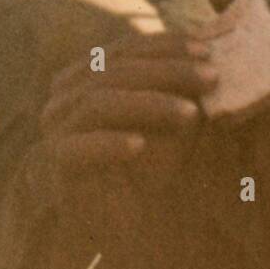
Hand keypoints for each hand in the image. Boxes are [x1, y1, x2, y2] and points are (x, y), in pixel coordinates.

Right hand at [39, 34, 218, 207]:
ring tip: (192, 114)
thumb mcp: (171, 123)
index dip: (167, 46)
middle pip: (116, 70)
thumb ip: (184, 91)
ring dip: (150, 104)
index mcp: (88, 76)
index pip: (126, 49)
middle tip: (211, 78)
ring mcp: (57, 127)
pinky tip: (139, 146)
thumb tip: (214, 58)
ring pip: (100, 102)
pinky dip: (109, 144)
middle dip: (169, 71)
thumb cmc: (145, 167)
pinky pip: (77, 148)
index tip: (208, 50)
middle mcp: (66, 95)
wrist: (115, 222)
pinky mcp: (55, 162)